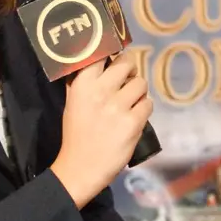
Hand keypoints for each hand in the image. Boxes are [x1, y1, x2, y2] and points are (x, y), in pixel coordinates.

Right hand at [50, 56, 151, 206]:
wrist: (81, 168)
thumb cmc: (76, 133)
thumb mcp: (72, 102)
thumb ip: (82, 81)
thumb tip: (96, 57)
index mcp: (82, 84)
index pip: (102, 53)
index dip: (113, 52)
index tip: (115, 56)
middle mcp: (100, 91)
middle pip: (128, 63)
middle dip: (130, 71)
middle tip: (126, 82)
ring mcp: (118, 107)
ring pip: (141, 83)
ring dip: (138, 92)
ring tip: (129, 104)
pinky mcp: (133, 123)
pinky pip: (148, 104)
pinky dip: (143, 110)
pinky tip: (134, 118)